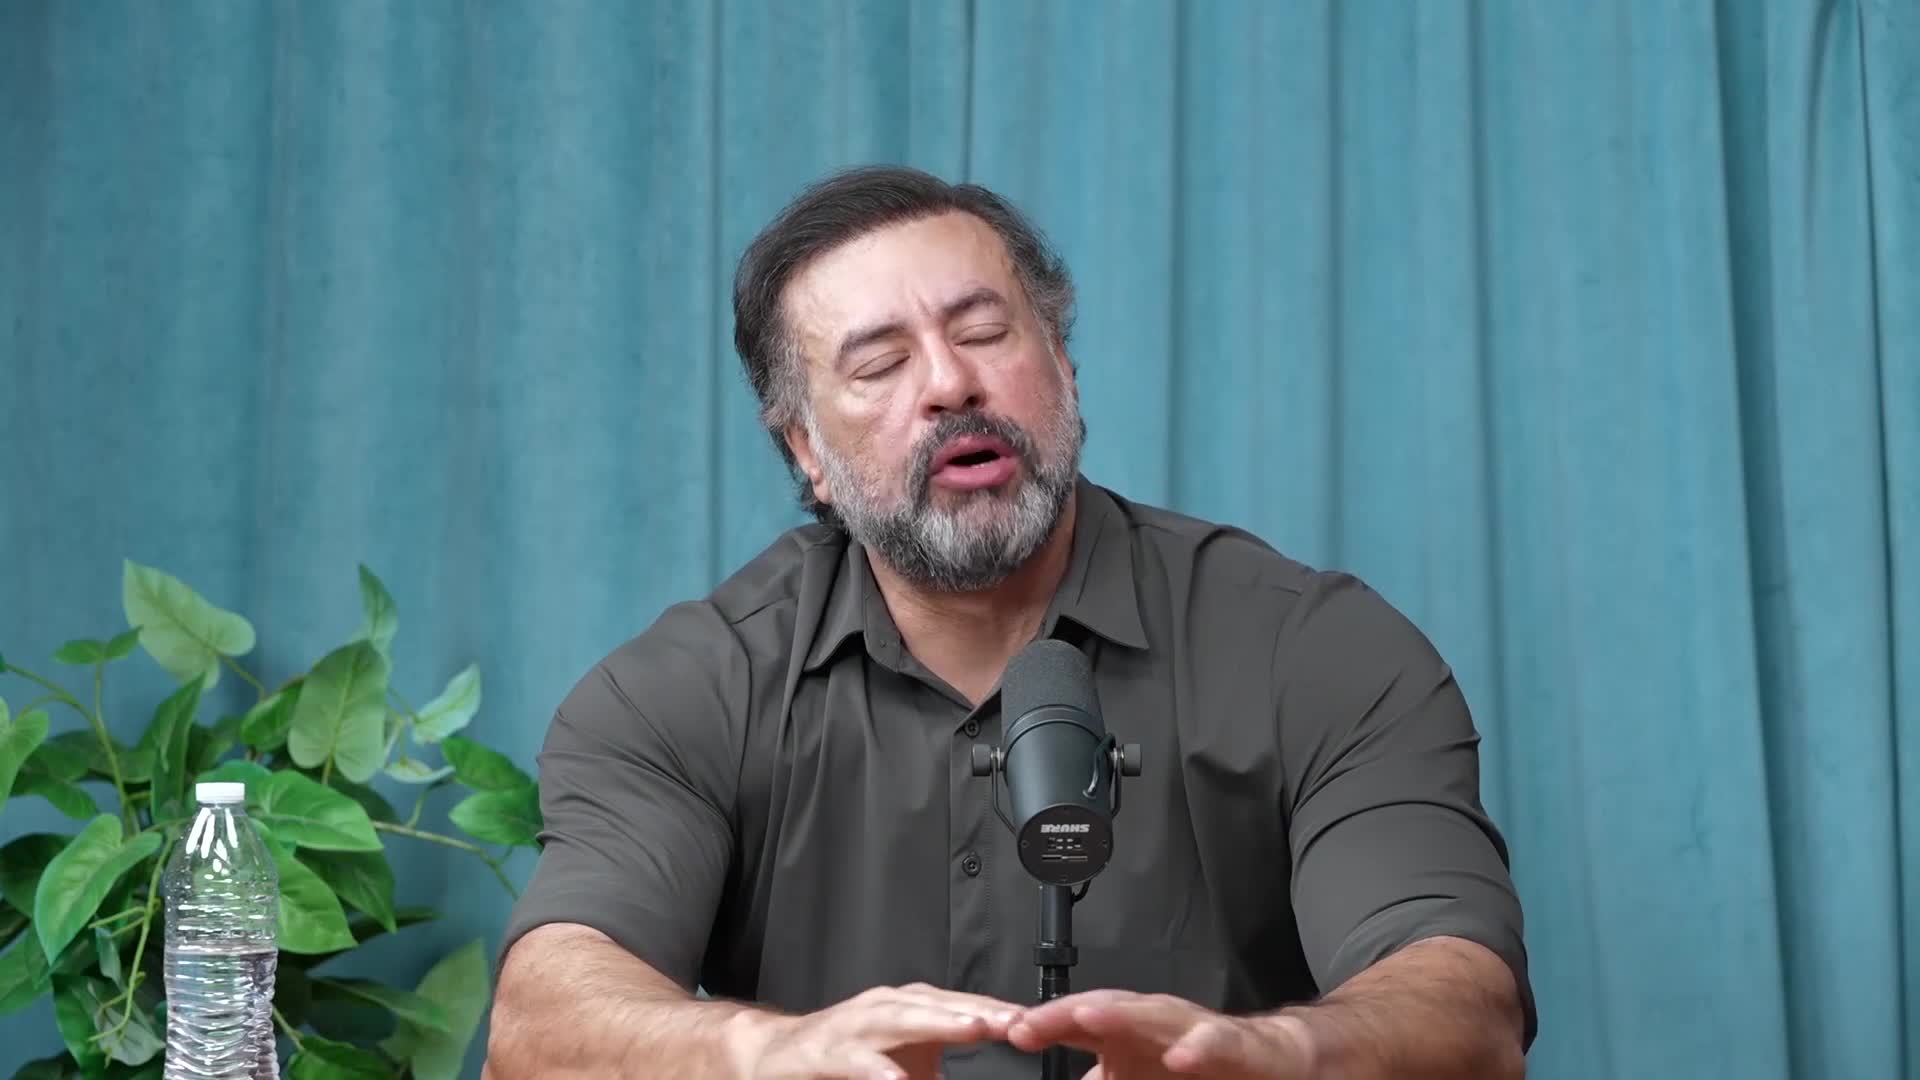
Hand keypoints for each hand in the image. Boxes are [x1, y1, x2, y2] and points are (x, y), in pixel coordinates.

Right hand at [729, 982, 1023, 1079]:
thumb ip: (940, 1074)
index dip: (995, 1012)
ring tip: (973, 1030)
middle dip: (977, 1012)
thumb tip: (989, 1079)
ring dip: (939, 1023)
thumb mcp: (905, 1066)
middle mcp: (885, 1009)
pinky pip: (857, 1062)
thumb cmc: (848, 1057)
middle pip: (938, 1005)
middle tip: (1013, 1021)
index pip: (960, 1006)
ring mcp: (855, 1026)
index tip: (1032, 1023)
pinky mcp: (827, 1053)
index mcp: (909, 1009)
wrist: (780, 1056)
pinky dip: (879, 1070)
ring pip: (902, 1019)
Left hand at [1007, 990, 1312, 1078]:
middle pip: (1105, 1010)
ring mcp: (1194, 1029)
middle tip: (1032, 1023)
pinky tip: (1180, 1056)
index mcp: (1129, 1033)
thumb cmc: (1198, 1068)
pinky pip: (1215, 1042)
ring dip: (1120, 1013)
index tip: (1013, 1033)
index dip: (1045, 1025)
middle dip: (1067, 1013)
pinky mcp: (1236, 1044)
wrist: (1273, 1061)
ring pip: (1154, 1014)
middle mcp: (1156, 1023)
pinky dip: (1198, 1047)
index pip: (1078, 1023)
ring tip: (1087, 1016)